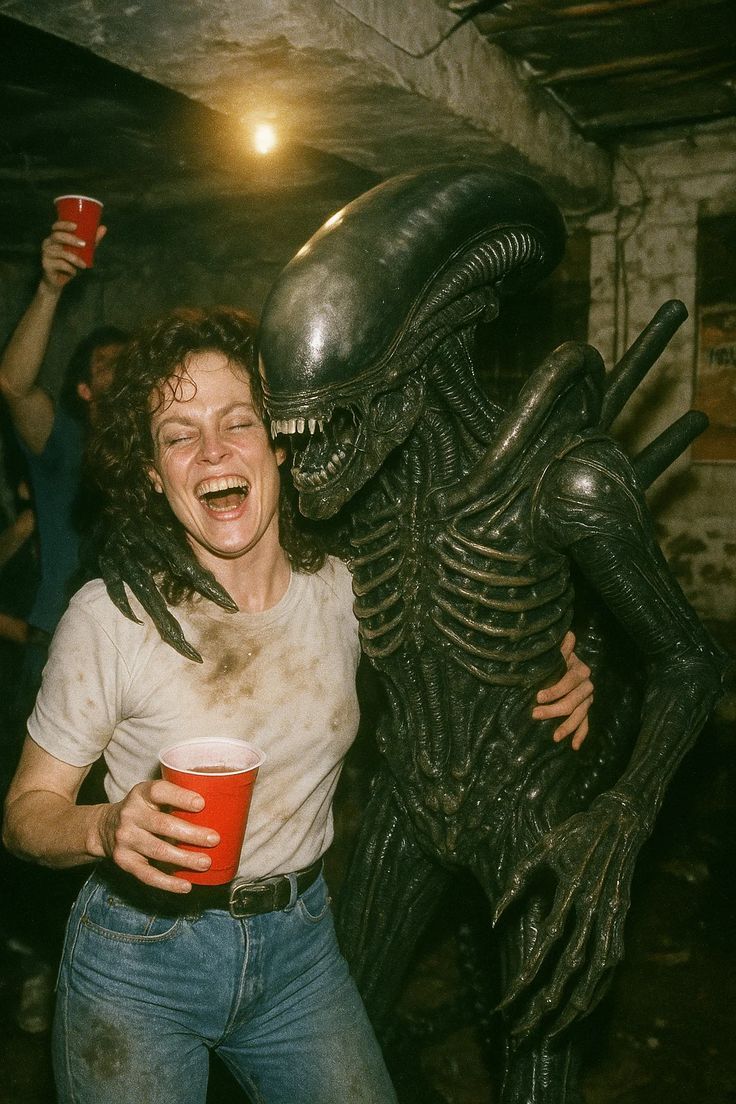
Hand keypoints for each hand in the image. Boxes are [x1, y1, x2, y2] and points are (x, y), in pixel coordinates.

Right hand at [40, 221, 106, 290]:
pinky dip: (70, 269)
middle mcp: (48, 243)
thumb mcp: (82, 251)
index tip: (75, 226)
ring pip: (61, 252)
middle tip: (83, 244)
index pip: (56, 227)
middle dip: (71, 239)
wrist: (58, 281)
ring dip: (74, 258)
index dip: (64, 225)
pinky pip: (60, 265)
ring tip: (83, 265)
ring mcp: (46, 254)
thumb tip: (104, 228)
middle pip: (58, 236)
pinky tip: (74, 272)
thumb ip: (91, 241)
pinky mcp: (46, 264)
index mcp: (55, 237)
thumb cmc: (69, 263)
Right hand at [95, 778, 218, 892]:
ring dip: (184, 858)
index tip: (202, 804)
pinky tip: (186, 886)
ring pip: (158, 851)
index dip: (180, 797)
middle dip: (191, 833)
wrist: (105, 828)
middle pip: (162, 825)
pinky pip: (147, 875)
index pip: (159, 791)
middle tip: (214, 839)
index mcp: (141, 793)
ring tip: (205, 862)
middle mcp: (130, 814)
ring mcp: (125, 839)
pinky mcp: (124, 861)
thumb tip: (220, 807)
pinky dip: (168, 883)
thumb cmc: (144, 810)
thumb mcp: (152, 796)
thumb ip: (176, 797)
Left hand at [493, 792, 647, 1037]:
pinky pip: (611, 964)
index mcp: (568, 893)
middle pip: (568, 972)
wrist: (621, 821)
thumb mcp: (540, 850)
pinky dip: (599, 989)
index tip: (505, 1003)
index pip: (542, 949)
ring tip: (552, 1032)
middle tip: (521, 1031)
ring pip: (595, 977)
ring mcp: (611, 919)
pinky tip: (584, 1006)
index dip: (523, 980)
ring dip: (574, 1008)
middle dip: (544, 1007)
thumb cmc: (574, 833)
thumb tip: (494, 920)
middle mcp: (591, 911)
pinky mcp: (622, 920)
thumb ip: (516, 884)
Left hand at [532, 631, 592, 747]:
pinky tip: (573, 746)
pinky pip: (586, 724)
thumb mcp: (557, 653)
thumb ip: (561, 647)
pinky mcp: (585, 710)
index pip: (569, 682)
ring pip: (580, 715)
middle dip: (554, 710)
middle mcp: (588, 686)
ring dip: (567, 726)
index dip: (555, 690)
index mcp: (581, 670)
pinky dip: (581, 735)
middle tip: (535, 715)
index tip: (538, 697)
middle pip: (573, 702)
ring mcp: (588, 700)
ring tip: (554, 737)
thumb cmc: (556, 659)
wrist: (566, 665)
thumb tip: (568, 634)